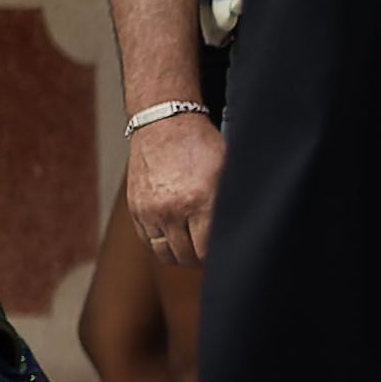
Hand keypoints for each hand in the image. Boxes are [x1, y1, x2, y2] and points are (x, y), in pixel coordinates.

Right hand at [127, 106, 221, 261]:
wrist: (164, 123)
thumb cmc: (201, 145)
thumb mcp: (227, 170)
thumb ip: (231, 202)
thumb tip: (244, 230)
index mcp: (200, 201)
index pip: (208, 250)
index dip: (218, 256)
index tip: (225, 253)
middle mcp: (172, 209)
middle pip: (186, 256)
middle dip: (200, 258)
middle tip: (210, 251)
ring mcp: (150, 210)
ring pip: (165, 254)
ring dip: (180, 255)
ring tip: (193, 247)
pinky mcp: (136, 208)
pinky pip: (148, 241)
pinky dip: (161, 244)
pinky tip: (175, 236)